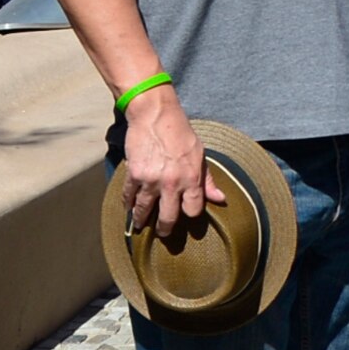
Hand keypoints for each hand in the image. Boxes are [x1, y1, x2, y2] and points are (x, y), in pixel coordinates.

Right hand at [123, 90, 223, 239]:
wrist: (155, 115)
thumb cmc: (181, 133)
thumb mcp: (201, 155)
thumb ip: (208, 180)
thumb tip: (220, 199)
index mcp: (191, 179)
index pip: (193, 210)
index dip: (190, 215)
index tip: (185, 216)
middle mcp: (171, 184)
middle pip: (168, 217)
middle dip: (164, 229)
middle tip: (162, 234)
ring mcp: (150, 180)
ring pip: (144, 210)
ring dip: (142, 220)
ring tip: (141, 225)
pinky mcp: (133, 174)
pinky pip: (129, 195)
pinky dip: (128, 203)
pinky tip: (128, 208)